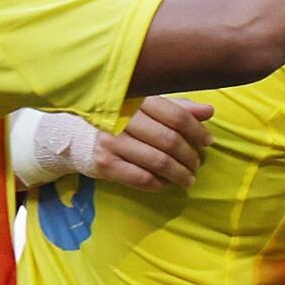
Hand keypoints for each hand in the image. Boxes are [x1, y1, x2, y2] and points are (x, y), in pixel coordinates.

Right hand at [89, 97, 213, 190]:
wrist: (75, 134)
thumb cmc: (120, 118)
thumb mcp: (147, 107)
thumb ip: (178, 108)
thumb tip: (209, 111)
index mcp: (137, 100)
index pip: (176, 116)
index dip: (197, 131)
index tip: (207, 142)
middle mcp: (123, 119)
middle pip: (169, 141)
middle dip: (189, 156)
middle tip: (197, 164)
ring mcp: (112, 142)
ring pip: (158, 161)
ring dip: (178, 174)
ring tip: (188, 178)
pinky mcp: (105, 163)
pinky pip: (140, 178)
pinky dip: (158, 183)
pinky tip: (165, 183)